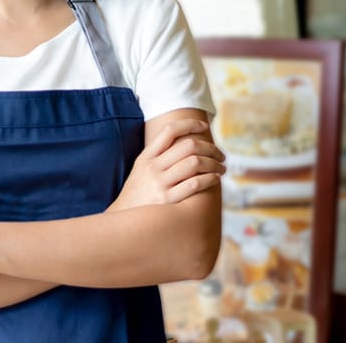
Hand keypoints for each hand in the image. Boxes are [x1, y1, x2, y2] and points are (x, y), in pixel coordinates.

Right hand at [110, 118, 225, 210]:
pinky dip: (209, 178)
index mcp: (146, 157)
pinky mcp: (167, 201)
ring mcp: (159, 184)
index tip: (204, 126)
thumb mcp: (141, 170)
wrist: (123, 221)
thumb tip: (185, 142)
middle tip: (221, 154)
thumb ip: (158, 155)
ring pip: (194, 163)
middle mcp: (153, 168)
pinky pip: (194, 184)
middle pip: (188, 146)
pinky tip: (215, 179)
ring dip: (214, 163)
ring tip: (222, 168)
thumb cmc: (137, 194)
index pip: (170, 131)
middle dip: (210, 147)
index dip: (190, 124)